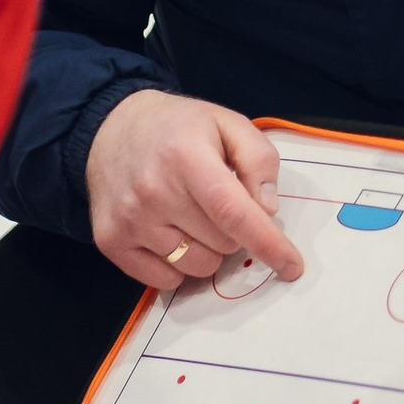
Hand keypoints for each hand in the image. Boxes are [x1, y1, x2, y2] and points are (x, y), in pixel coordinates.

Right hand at [86, 90, 304, 292]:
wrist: (111, 128)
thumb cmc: (177, 128)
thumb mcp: (227, 123)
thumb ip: (258, 159)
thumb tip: (267, 209)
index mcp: (186, 157)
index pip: (233, 213)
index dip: (267, 243)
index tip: (292, 266)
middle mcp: (153, 191)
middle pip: (222, 243)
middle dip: (233, 230)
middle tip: (216, 202)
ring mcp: (129, 220)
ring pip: (197, 266)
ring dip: (207, 249)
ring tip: (191, 215)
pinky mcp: (111, 241)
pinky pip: (165, 280)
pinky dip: (178, 265)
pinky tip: (170, 233)